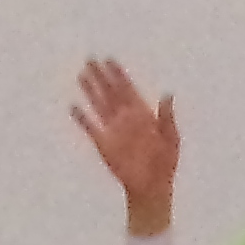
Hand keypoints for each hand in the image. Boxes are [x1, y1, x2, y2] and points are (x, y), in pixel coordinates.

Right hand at [71, 58, 181, 234]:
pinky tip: (74, 107)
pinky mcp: (103, 144)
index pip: (127, 89)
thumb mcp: (171, 139)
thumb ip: (167, 117)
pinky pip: (90, 127)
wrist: (152, 186)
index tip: (109, 59)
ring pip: (99, 104)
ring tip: (82, 74)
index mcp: (142, 114)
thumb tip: (167, 94)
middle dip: (100, 76)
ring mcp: (113, 130)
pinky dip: (82, 118)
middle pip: (110, 92)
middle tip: (90, 58)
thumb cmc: (165, 164)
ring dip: (90, 90)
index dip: (118, 74)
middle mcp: (125, 118)